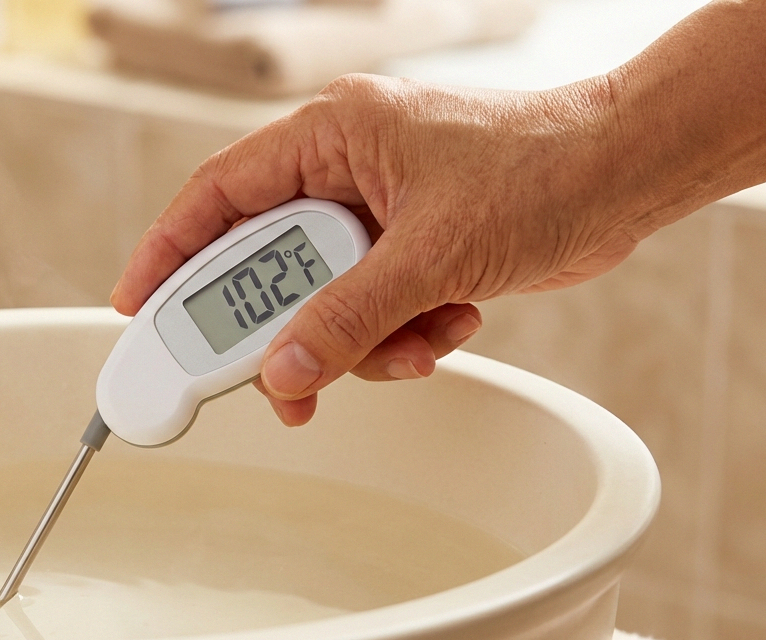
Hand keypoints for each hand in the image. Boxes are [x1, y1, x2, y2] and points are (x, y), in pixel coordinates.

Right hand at [111, 74, 642, 425]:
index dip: (167, 252)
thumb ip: (348, 318)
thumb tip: (286, 371)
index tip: (137, 307)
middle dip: (285, 328)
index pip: (217, 195)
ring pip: (321, 301)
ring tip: (415, 341)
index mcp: (330, 136)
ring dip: (360, 341)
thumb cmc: (543, 170)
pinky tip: (452, 322)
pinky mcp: (409, 250)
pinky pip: (369, 312)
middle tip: (279, 378)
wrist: (628, 176)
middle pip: (267, 264)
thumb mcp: (431, 254)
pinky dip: (401, 335)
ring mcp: (376, 213)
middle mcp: (344, 170)